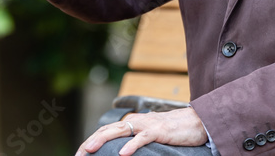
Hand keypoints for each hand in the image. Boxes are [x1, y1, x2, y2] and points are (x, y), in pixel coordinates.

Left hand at [76, 108, 207, 155]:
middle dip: (91, 142)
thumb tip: (121, 152)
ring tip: (90, 149)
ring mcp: (146, 125)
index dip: (92, 141)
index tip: (80, 153)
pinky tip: (123, 154)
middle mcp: (136, 121)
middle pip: (108, 129)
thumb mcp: (150, 137)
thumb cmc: (173, 132)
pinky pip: (142, 138)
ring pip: (120, 130)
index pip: (107, 131)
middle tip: (79, 154)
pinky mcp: (159, 131)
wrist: (196, 123)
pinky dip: (131, 145)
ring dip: (103, 140)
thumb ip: (136, 141)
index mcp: (132, 123)